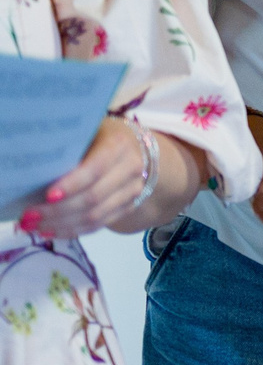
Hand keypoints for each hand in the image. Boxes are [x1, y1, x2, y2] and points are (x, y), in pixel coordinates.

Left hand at [19, 117, 147, 239]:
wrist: (131, 146)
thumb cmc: (97, 136)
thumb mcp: (84, 132)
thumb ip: (66, 148)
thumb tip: (30, 172)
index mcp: (118, 145)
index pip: (95, 170)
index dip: (71, 185)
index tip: (47, 196)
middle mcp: (131, 169)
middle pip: (93, 197)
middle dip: (58, 211)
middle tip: (28, 217)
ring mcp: (132, 190)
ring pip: (95, 216)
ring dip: (61, 225)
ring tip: (34, 227)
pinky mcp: (129, 207)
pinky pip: (99, 225)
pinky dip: (73, 230)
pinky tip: (51, 231)